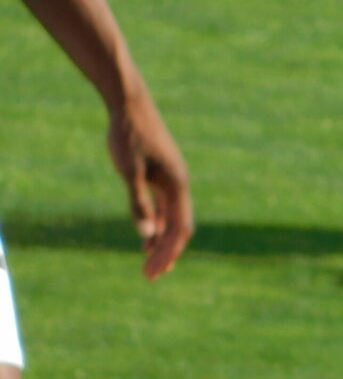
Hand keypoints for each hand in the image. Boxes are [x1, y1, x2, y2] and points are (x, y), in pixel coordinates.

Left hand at [106, 89, 192, 279]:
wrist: (129, 102)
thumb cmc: (128, 135)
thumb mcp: (129, 171)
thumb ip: (139, 204)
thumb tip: (147, 235)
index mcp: (177, 187)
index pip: (179, 231)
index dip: (168, 254)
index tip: (153, 273)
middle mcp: (179, 186)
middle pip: (178, 230)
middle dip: (166, 254)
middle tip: (150, 276)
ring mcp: (172, 181)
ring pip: (172, 220)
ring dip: (162, 242)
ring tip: (149, 263)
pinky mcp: (162, 175)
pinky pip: (164, 208)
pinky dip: (157, 225)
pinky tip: (146, 236)